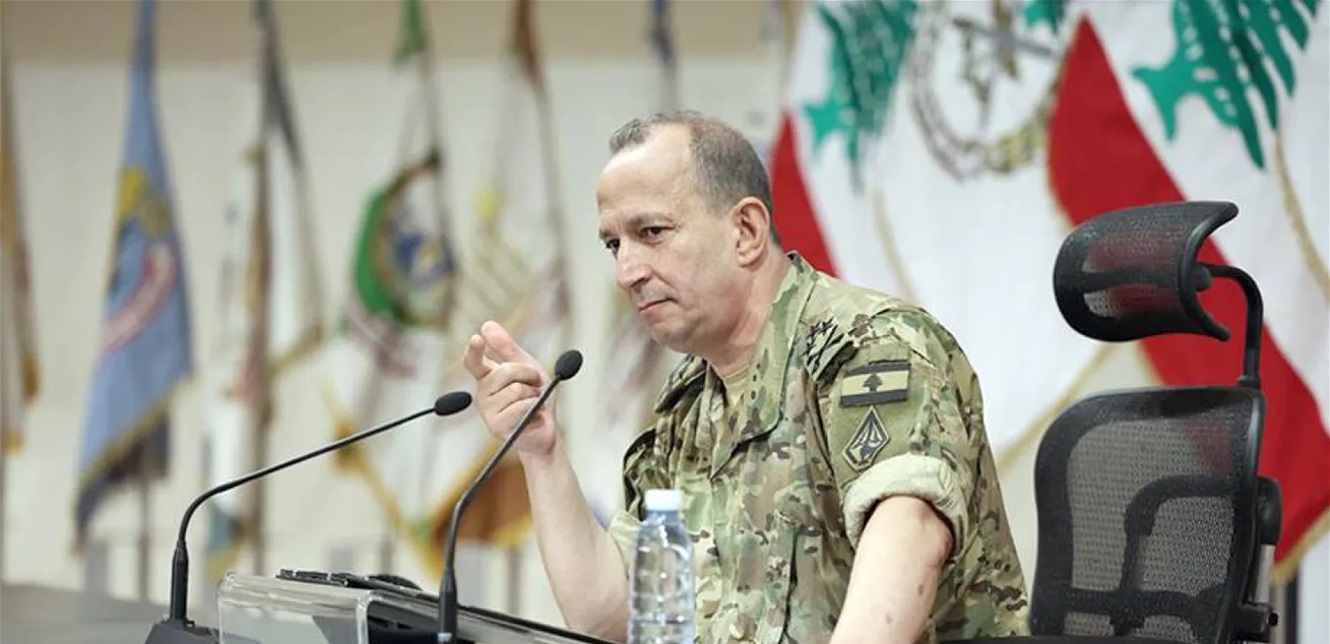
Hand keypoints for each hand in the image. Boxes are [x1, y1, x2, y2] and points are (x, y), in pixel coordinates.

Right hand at [462, 320, 559, 457]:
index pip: (474, 361)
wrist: (544, 430)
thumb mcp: (526, 367)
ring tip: (531, 403)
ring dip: (533, 394)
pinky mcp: (496, 426)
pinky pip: (521, 406)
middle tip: (534, 386)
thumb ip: (507, 348)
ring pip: (515, 389)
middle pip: (505, 371)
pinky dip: (533, 407)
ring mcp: (487, 411)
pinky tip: (531, 416)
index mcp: (487, 377)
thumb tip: (487, 325)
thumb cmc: (534, 398)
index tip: (477, 338)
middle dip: (528, 374)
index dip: (474, 350)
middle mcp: (482, 393)